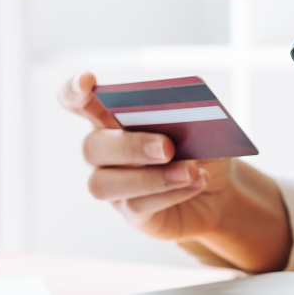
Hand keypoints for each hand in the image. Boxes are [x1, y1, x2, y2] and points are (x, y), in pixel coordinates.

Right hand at [58, 72, 288, 271]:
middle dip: (129, 146)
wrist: (220, 190)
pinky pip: (137, 205)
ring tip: (189, 171)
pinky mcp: (132, 213)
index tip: (86, 81)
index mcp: (113, 120)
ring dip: (150, 177)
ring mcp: (114, 186)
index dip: (74, 91)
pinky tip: (197, 181)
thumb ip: (181, 115)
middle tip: (167, 147)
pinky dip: (171, 192)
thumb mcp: (199, 127)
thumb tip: (177, 112)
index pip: (77, 102)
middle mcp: (104, 153)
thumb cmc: (201, 149)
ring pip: (104, 183)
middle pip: (92, 147)